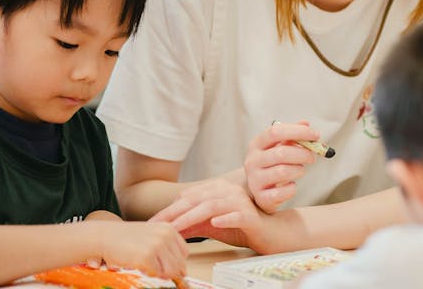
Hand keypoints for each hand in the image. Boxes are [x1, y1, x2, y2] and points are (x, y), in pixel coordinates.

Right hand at [97, 221, 187, 277]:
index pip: (184, 253)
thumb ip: (168, 249)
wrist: (104, 236)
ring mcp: (156, 245)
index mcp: (169, 229)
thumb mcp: (152, 236)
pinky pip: (156, 274)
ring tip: (146, 266)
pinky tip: (138, 266)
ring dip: (159, 274)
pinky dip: (148, 274)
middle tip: (151, 267)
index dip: (175, 263)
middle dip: (168, 271)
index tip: (163, 264)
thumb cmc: (126, 238)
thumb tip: (183, 271)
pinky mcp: (146, 256)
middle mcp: (165, 235)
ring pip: (171, 271)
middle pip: (179, 264)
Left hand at [150, 178, 281, 253]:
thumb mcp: (211, 225)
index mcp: (218, 190)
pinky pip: (237, 215)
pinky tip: (214, 224)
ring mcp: (241, 203)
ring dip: (192, 217)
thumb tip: (168, 228)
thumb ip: (192, 224)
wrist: (270, 233)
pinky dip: (225, 219)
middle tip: (157, 226)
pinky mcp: (251, 216)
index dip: (169, 210)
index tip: (152, 222)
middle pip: (197, 200)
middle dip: (175, 213)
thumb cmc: (240, 227)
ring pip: (212, 207)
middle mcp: (229, 192)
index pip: (189, 198)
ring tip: (176, 227)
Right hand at [244, 121, 317, 212]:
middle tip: (312, 157)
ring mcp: (254, 180)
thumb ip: (292, 135)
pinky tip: (292, 185)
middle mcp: (252, 161)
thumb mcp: (278, 147)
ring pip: (283, 171)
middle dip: (303, 154)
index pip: (275, 132)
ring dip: (299, 170)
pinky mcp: (261, 197)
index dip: (297, 131)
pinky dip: (292, 188)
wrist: (257, 191)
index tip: (316, 135)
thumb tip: (306, 123)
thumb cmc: (272, 165)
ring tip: (301, 170)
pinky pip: (283, 192)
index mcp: (256, 144)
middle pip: (281, 153)